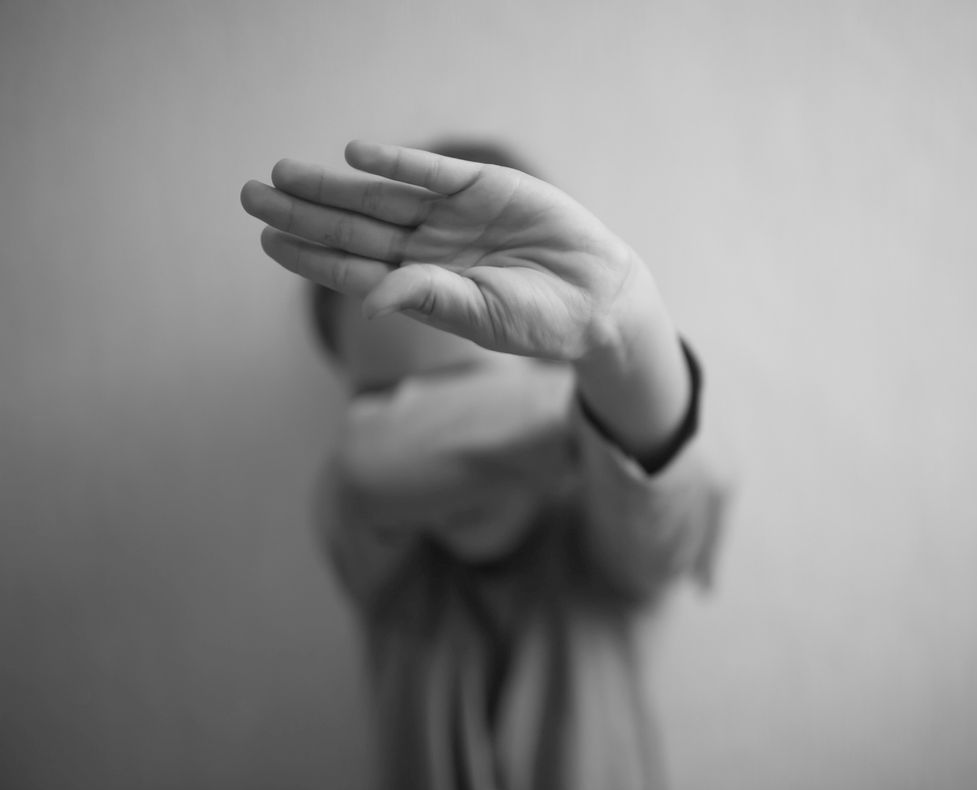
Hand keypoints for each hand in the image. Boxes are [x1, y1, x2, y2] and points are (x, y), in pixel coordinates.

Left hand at [240, 141, 645, 361]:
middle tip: (251, 195)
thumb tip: (368, 300)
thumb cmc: (539, 319)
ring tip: (285, 173)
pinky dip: (396, 163)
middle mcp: (427, 249)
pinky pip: (430, 173)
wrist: (598, 296)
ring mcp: (452, 217)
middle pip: (353, 225)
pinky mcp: (483, 188)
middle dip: (302, 212)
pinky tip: (356, 155)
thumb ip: (426, 298)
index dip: (307, 253)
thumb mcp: (479, 316)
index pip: (350, 267)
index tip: (265, 239)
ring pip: (380, 195)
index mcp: (420, 287)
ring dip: (333, 184)